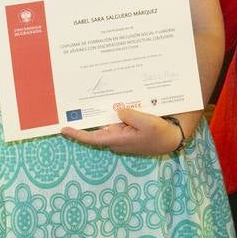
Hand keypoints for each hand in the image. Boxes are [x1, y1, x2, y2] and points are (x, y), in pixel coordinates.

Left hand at [60, 105, 182, 155]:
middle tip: (78, 103)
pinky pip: (116, 122)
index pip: (92, 139)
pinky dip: (114, 113)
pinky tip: (115, 102)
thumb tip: (118, 110)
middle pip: (97, 129)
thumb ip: (130, 116)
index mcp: (118, 139)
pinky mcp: (128, 132)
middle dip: (89, 118)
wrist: (172, 139)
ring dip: (103, 113)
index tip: (64, 129)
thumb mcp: (147, 122)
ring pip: (107, 124)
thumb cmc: (160, 133)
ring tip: (95, 98)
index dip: (77, 135)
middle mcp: (116, 139)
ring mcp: (122, 136)